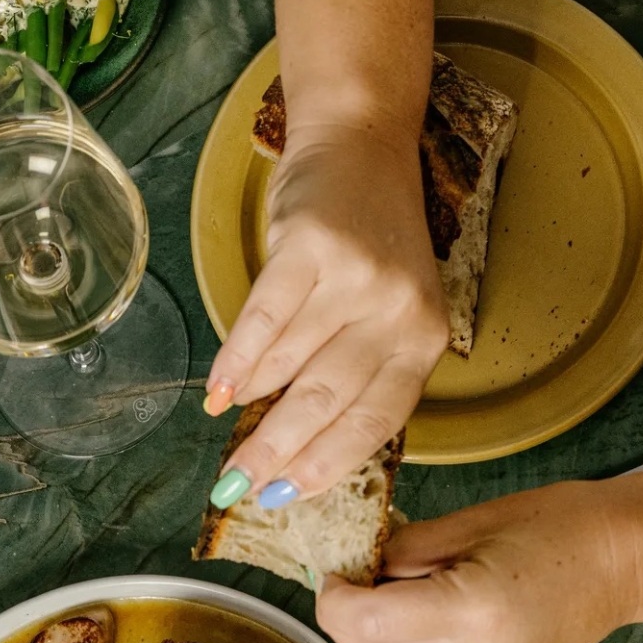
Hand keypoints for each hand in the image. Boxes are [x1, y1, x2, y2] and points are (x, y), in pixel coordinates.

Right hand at [206, 123, 447, 509]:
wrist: (362, 143)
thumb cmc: (371, 241)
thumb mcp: (390, 311)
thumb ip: (360, 372)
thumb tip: (296, 449)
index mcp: (424, 340)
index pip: (374, 422)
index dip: (326, 466)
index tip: (286, 498)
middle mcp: (397, 312)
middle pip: (327, 402)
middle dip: (277, 454)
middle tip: (238, 487)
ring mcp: (355, 279)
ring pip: (290, 366)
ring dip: (251, 409)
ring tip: (224, 436)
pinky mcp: (311, 247)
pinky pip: (262, 322)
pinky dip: (236, 362)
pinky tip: (217, 392)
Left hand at [315, 479, 642, 642]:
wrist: (636, 558)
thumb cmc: (567, 523)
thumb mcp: (473, 523)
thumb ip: (403, 549)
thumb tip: (352, 562)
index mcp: (474, 613)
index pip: (366, 623)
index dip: (334, 598)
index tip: (332, 567)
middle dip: (345, 617)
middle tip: (349, 571)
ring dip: (372, 630)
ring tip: (387, 582)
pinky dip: (404, 639)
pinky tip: (418, 602)